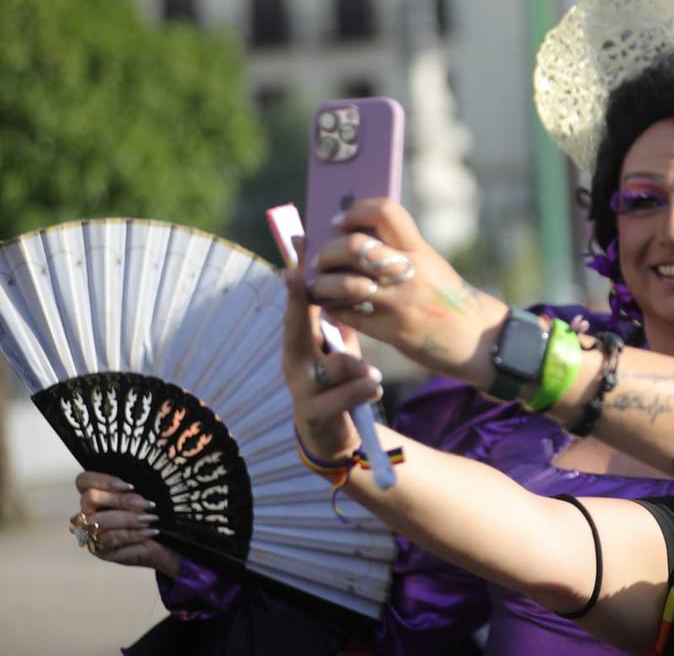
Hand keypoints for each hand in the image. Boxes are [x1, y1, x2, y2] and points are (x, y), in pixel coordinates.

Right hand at [74, 471, 179, 576]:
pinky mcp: (100, 551)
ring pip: (99, 522)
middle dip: (121, 500)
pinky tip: (150, 532)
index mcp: (98, 495)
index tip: (130, 485)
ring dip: (128, 519)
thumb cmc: (155, 514)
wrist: (167, 542)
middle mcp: (89, 514)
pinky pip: (110, 541)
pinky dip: (133, 535)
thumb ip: (145, 479)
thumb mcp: (151, 494)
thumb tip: (157, 451)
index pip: (83, 481)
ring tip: (150, 519)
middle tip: (146, 505)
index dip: (103, 480)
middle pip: (90, 498)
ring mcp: (91, 534)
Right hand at [281, 267, 382, 462]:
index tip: (300, 244)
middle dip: (300, 306)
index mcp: (300, 340)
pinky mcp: (317, 415)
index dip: (300, 275)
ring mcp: (303, 390)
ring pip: (328, 367)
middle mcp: (295, 361)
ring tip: (370, 371)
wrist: (334, 435)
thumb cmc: (338, 378)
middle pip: (295, 329)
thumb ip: (338, 310)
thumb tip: (343, 264)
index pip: (299, 303)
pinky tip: (374, 387)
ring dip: (351, 365)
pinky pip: (341, 399)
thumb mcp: (337, 342)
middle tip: (309, 283)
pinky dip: (360, 391)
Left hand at [307, 198, 506, 378]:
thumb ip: (400, 252)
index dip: (356, 211)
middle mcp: (408, 272)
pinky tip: (333, 307)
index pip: (384, 212)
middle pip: (354, 246)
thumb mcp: (431, 265)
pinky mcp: (390, 330)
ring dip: (324, 284)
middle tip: (322, 259)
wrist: (477, 337)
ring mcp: (398, 302)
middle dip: (329, 251)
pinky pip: (348, 315)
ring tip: (321, 285)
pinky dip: (333, 309)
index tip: (340, 220)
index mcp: (420, 251)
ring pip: (344, 283)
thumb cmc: (447, 298)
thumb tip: (353, 239)